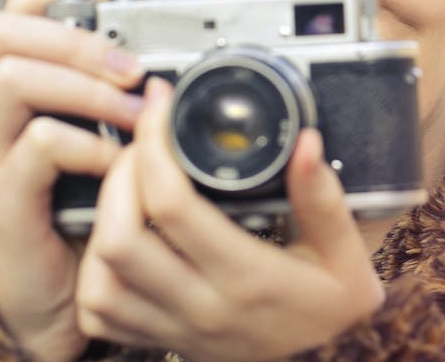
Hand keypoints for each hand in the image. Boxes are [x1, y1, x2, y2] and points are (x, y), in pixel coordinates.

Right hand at [0, 0, 146, 361]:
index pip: (19, 7)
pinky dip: (88, 145)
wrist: (54, 297)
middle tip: (135, 66)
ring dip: (88, 87)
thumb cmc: (83, 210)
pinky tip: (118, 161)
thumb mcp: (98, 141)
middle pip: (5, 32)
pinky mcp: (0, 199)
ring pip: (14, 80)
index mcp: (5, 90)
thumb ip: (114, 98)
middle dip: (78, 38)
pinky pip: (37, 146)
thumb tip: (171, 53)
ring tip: (140, 112)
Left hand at [76, 78, 384, 360]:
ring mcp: (177, 330)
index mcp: (249, 277)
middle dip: (117, 176)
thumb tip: (304, 142)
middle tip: (142, 142)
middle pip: (118, 238)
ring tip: (127, 184)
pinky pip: (101, 315)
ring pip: (99, 280)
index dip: (156, 146)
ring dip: (101, 224)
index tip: (163, 106)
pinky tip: (119, 239)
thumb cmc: (338, 312)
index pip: (173, 206)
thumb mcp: (347, 253)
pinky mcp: (164, 343)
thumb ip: (324, 198)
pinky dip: (96, 272)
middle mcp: (203, 308)